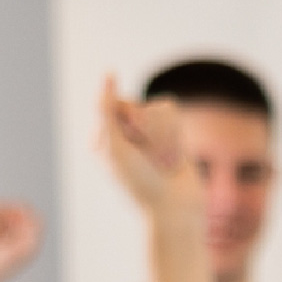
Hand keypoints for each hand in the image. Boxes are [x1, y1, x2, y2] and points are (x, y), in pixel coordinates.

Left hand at [97, 76, 198, 221]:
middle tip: (151, 160)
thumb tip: (110, 72)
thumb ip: (108, 110)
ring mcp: (148, 132)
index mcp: (104, 138)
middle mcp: (125, 133)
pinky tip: (174, 156)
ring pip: (157, 109)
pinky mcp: (170, 131)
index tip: (133, 149)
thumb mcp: (116, 147)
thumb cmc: (141, 183)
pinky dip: (175, 133)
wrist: (176, 208)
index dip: (130, 123)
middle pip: (136, 105)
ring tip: (164, 162)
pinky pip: (171, 110)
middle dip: (148, 130)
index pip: (116, 105)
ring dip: (163, 137)